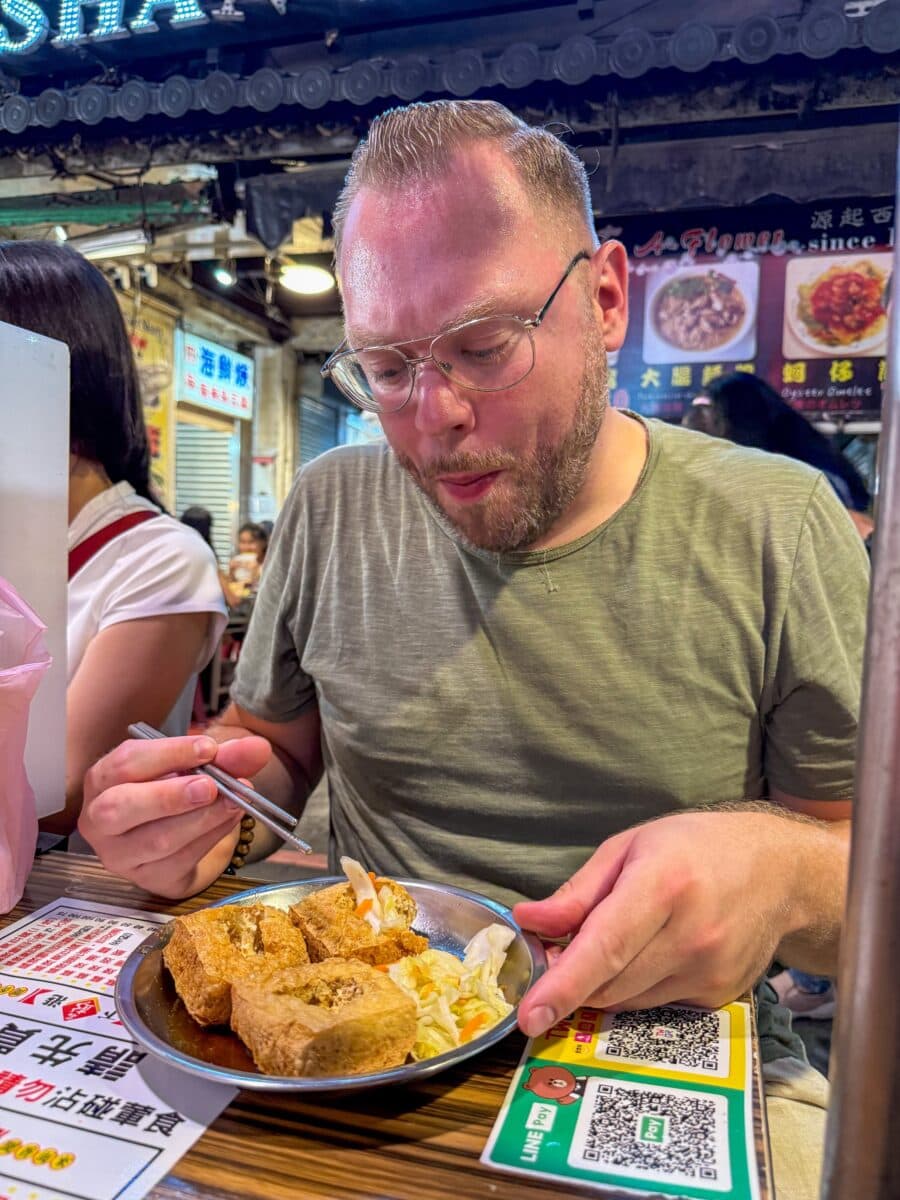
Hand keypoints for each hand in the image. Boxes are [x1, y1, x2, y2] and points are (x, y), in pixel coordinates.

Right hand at [78, 733, 271, 898]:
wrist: (180, 832)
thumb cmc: (176, 787)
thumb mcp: (197, 763)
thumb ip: (225, 755)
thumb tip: (257, 748)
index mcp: (103, 780)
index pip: (125, 763)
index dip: (168, 754)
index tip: (208, 748)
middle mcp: (100, 820)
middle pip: (121, 808)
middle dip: (169, 795)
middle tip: (210, 786)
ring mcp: (121, 855)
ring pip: (156, 840)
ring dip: (201, 819)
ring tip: (233, 801)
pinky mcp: (148, 879)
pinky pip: (180, 861)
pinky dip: (210, 837)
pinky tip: (229, 820)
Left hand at [513, 810, 800, 1037]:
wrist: (779, 872)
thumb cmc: (694, 847)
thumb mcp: (629, 847)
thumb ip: (578, 892)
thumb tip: (530, 921)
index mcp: (663, 885)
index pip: (606, 947)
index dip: (563, 984)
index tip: (529, 1015)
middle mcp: (691, 935)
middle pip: (610, 983)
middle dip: (572, 980)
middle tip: (558, 952)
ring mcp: (710, 972)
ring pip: (627, 1001)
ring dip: (603, 984)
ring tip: (612, 943)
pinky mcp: (720, 996)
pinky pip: (655, 1006)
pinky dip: (636, 987)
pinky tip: (651, 952)